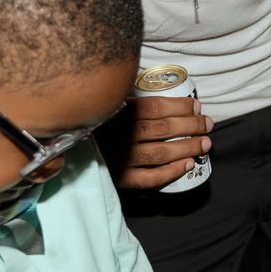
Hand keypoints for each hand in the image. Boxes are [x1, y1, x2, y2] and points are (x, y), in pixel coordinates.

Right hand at [96, 94, 213, 190]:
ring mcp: (120, 158)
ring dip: (187, 148)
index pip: (156, 107)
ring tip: (204, 144)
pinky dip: (171, 172)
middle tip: (208, 124)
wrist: (63, 147)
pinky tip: (186, 165)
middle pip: (163, 129)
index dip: (181, 106)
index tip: (197, 106)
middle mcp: (119, 135)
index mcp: (117, 113)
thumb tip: (163, 93)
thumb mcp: (105, 103)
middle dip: (191, 126)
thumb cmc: (90, 121)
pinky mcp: (120, 178)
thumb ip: (129, 98)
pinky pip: (150, 178)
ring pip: (161, 153)